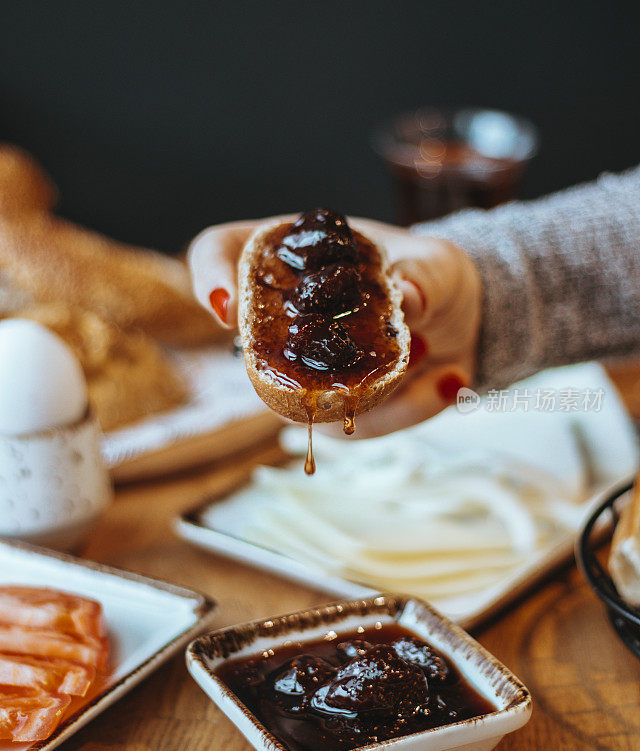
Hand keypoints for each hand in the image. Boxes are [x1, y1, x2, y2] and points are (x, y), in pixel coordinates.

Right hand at [188, 215, 480, 435]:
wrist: (459, 324)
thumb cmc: (432, 278)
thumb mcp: (437, 264)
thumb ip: (425, 276)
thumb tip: (407, 298)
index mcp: (294, 257)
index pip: (221, 250)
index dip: (208, 274)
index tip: (226, 308)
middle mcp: (285, 316)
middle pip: (252, 347)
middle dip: (307, 364)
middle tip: (398, 344)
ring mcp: (304, 368)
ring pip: (305, 403)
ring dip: (384, 387)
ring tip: (433, 347)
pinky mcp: (333, 407)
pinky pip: (357, 428)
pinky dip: (410, 408)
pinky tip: (450, 380)